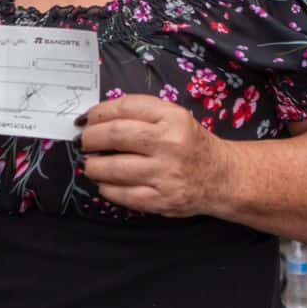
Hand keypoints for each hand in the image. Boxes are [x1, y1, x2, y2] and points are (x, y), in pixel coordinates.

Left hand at [78, 95, 231, 217]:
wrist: (223, 177)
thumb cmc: (190, 143)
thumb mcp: (173, 117)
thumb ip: (140, 112)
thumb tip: (95, 118)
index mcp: (173, 117)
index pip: (124, 107)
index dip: (97, 112)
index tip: (85, 119)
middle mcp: (170, 144)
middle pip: (115, 135)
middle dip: (90, 138)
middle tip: (83, 142)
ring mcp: (166, 174)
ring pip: (114, 168)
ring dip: (93, 166)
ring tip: (90, 164)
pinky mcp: (163, 200)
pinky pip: (123, 195)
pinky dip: (106, 188)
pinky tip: (105, 182)